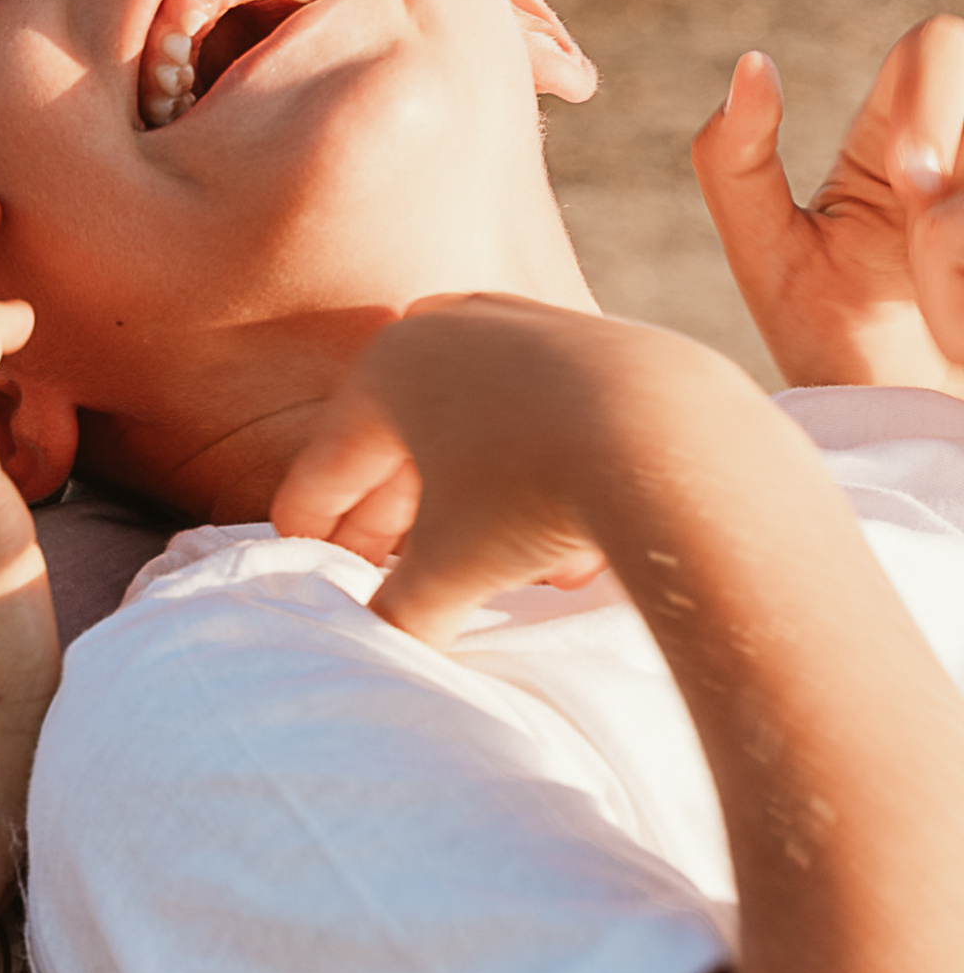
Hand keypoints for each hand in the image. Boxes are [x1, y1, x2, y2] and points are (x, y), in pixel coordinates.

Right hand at [276, 298, 781, 647]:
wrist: (672, 437)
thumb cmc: (533, 492)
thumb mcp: (449, 565)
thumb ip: (401, 610)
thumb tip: (383, 647)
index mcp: (387, 370)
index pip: (329, 461)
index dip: (309, 518)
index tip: (300, 553)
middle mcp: (443, 328)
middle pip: (397, 437)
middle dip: (385, 511)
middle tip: (372, 568)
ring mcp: (518, 325)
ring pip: (469, 421)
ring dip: (461, 494)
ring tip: (469, 562)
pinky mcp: (590, 338)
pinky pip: (537, 411)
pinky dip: (529, 470)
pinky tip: (558, 542)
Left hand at [693, 22, 963, 393]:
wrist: (905, 435)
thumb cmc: (837, 345)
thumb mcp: (771, 256)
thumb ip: (734, 162)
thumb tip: (755, 62)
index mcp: (905, 131)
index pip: (939, 42)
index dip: (932, 98)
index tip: (909, 178)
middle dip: (956, 196)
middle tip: (929, 252)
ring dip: (960, 258)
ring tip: (948, 323)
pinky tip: (963, 339)